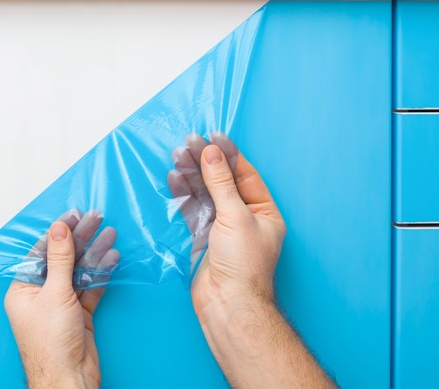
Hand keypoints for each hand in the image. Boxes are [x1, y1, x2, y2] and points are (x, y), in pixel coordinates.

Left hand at [4, 210, 119, 388]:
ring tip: (109, 233)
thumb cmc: (51, 344)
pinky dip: (101, 273)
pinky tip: (111, 258)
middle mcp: (40, 295)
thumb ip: (60, 259)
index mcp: (23, 289)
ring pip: (78, 272)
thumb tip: (59, 229)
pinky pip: (90, 287)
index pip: (41, 252)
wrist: (68, 378)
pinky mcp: (79, 314)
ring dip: (94, 253)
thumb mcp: (55, 293)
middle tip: (96, 217)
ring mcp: (60, 304)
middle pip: (62, 259)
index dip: (58, 232)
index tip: (73, 215)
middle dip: (80, 238)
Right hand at [168, 132, 284, 316]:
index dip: (229, 155)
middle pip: (223, 182)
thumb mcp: (235, 216)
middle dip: (206, 162)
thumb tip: (212, 154)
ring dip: (192, 175)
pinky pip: (193, 210)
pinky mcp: (204, 238)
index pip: (245, 175)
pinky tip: (174, 178)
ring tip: (177, 155)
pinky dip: (184, 195)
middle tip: (188, 142)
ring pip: (206, 194)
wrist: (227, 304)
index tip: (212, 136)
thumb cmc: (242, 264)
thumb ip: (221, 183)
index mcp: (264, 212)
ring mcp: (223, 228)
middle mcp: (244, 218)